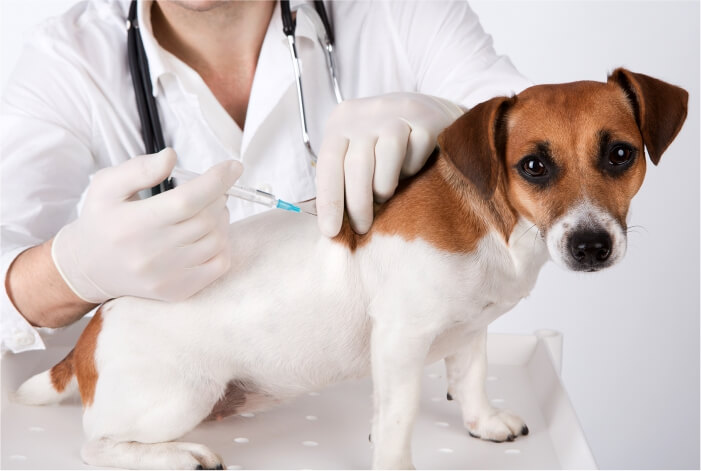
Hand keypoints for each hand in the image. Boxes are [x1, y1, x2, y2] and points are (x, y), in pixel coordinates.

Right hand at [51, 148, 241, 302]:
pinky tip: (208, 234)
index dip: (216, 181)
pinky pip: (219, 264)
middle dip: (218, 197)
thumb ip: (139, 169)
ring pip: (216, 240)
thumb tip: (171, 156)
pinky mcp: (178, 290)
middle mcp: (150, 254)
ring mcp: (167, 276)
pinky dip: (223, 244)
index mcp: (133, 223)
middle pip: (206, 219)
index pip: (187, 200)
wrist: (89, 267)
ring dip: (221, 219)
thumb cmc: (103, 220)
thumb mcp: (107, 185)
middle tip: (211, 190)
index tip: (233, 167)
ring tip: (207, 210)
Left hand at [315, 92, 463, 236]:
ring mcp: (397, 111)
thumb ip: (342, 177)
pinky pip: (417, 152)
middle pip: (357, 163)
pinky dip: (413, 168)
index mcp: (341, 122)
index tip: (330, 232)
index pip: (329, 163)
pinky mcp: (426, 117)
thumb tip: (332, 220)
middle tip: (362, 228)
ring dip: (385, 185)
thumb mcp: (356, 152)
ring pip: (387, 156)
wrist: (428, 114)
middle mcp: (366, 113)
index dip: (329, 200)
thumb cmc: (383, 145)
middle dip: (358, 203)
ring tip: (386, 195)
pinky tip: (411, 170)